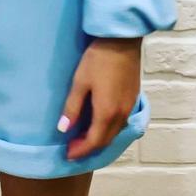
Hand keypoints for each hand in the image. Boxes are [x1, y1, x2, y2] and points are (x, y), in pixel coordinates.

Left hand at [57, 36, 142, 160]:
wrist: (121, 41)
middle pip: (105, 141)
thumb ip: (72, 108)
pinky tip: (99, 123)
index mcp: (107, 113)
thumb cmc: (97, 60)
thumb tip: (63, 130)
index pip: (93, 142)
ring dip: (99, 139)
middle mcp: (121, 115)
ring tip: (83, 137)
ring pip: (115, 133)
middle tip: (72, 146)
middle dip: (89, 148)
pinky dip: (109, 130)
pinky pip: (121, 123)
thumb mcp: (80, 82)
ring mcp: (129, 107)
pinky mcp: (133, 99)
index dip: (80, 151)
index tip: (68, 154)